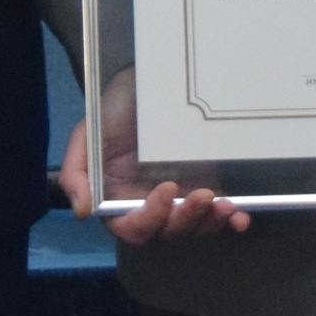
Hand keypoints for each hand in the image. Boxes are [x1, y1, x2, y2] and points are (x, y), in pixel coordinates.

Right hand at [61, 66, 250, 243]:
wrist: (144, 83)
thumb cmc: (113, 109)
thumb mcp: (86, 135)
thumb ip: (76, 173)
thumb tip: (83, 211)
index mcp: (117, 199)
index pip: (132, 227)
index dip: (150, 218)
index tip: (166, 189)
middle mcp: (148, 206)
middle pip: (167, 232)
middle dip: (186, 220)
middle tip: (203, 196)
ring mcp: (178, 199)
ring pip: (194, 227)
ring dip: (210, 222)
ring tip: (225, 205)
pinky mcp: (202, 186)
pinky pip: (216, 214)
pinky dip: (230, 220)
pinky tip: (240, 217)